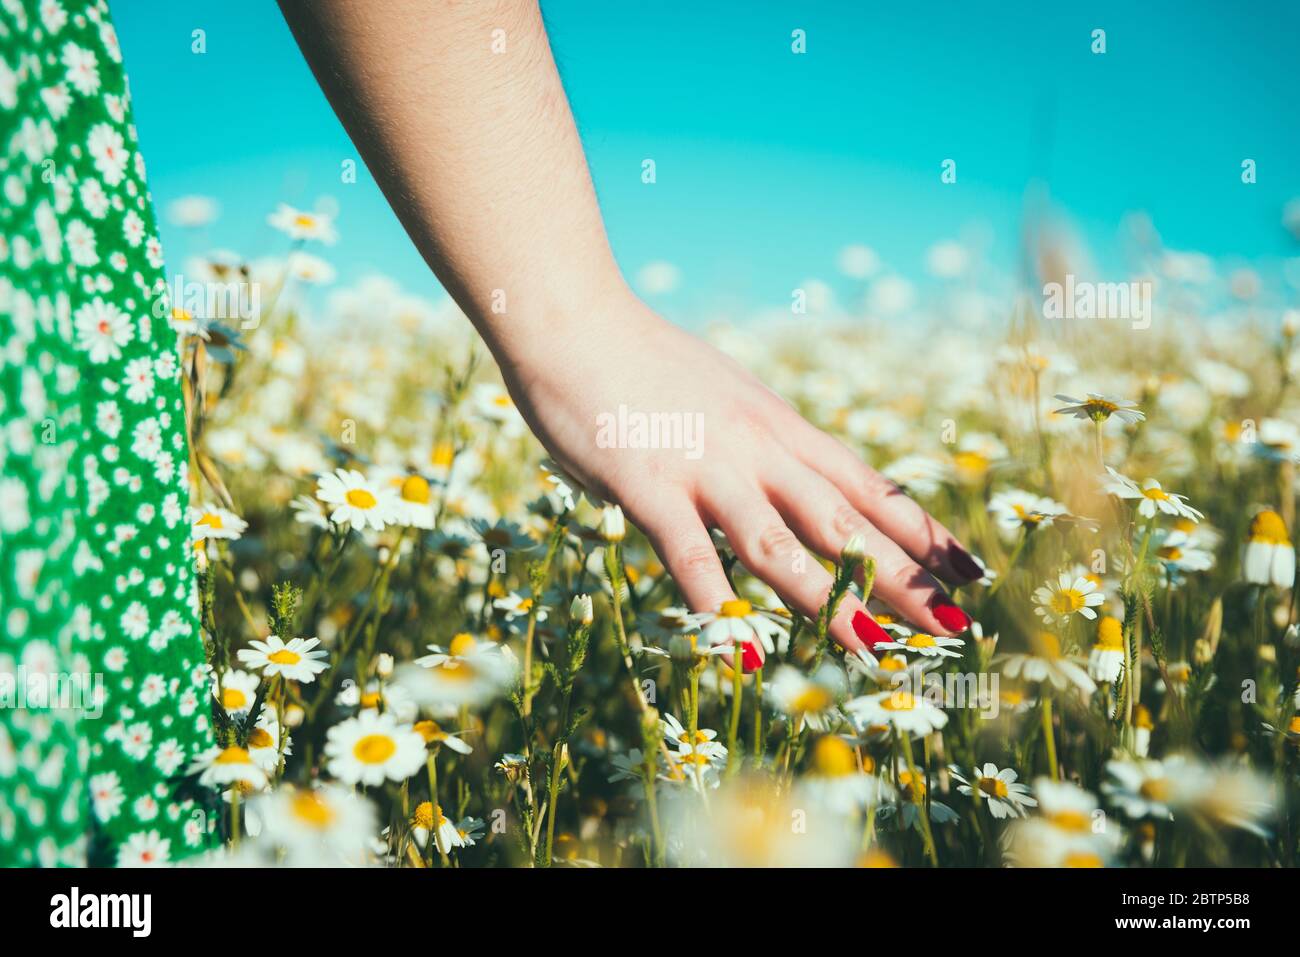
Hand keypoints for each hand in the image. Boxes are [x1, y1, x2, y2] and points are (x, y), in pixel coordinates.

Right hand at [496, 288, 980, 663]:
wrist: (575, 319)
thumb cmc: (646, 363)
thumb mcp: (728, 398)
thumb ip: (762, 446)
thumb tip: (791, 490)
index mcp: (782, 428)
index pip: (870, 488)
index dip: (925, 534)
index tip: (972, 573)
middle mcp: (758, 448)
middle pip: (842, 522)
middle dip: (900, 578)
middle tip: (952, 628)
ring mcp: (704, 466)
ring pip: (777, 542)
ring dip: (826, 599)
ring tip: (872, 649)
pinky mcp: (647, 484)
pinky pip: (687, 554)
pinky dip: (716, 606)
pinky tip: (742, 650)